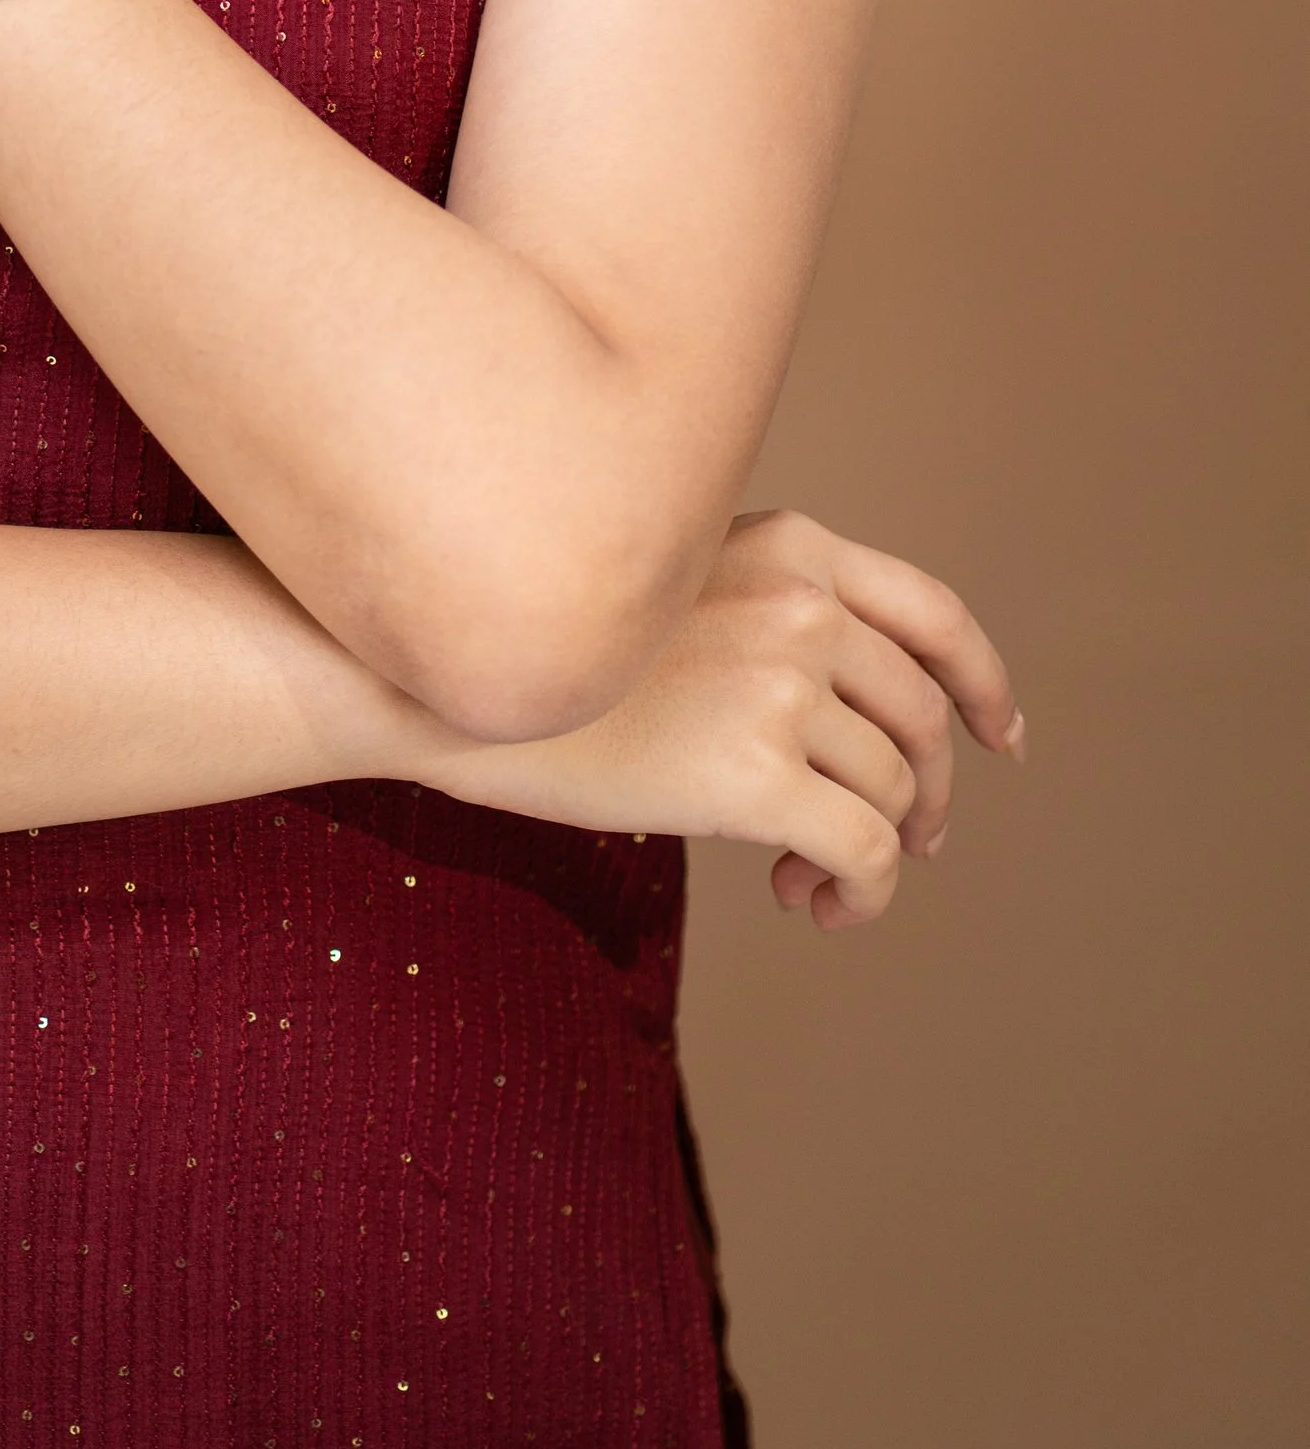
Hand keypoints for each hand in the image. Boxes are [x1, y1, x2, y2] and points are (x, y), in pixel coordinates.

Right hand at [410, 509, 1022, 928]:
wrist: (446, 680)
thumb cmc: (544, 643)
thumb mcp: (671, 578)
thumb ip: (763, 607)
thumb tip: (850, 709)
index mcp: (788, 543)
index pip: (933, 614)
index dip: (982, 682)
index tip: (1002, 738)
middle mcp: (801, 604)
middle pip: (921, 718)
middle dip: (929, 791)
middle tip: (909, 842)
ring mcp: (783, 685)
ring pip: (895, 792)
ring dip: (875, 849)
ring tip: (805, 878)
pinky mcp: (759, 774)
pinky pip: (871, 853)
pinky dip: (863, 895)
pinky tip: (812, 906)